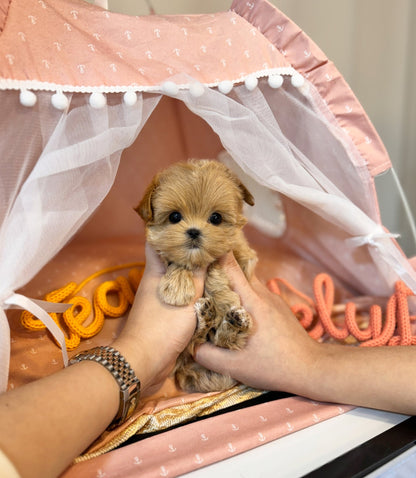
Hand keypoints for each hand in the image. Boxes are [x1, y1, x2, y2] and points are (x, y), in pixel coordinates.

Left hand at [114, 243, 205, 394]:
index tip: (189, 221)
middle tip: (211, 243)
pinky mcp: (165, 315)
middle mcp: (155, 282)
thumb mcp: (187, 296)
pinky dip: (194, 291)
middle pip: (171, 259)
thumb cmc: (163, 325)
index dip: (170, 230)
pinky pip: (182, 296)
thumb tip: (207, 248)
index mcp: (155, 271)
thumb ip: (198, 274)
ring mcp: (160, 299)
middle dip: (189, 252)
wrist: (144, 362)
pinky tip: (210, 290)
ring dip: (193, 273)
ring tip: (215, 264)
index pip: (158, 241)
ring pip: (178, 278)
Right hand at [194, 252, 318, 393]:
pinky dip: (244, 291)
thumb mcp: (236, 366)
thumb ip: (207, 355)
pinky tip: (236, 305)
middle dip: (218, 266)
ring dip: (232, 280)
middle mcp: (262, 293)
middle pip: (238, 268)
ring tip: (214, 287)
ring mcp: (272, 298)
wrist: (310, 367)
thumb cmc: (273, 366)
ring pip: (248, 279)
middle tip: (200, 270)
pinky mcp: (278, 305)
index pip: (231, 266)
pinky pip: (256, 290)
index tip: (198, 251)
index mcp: (251, 302)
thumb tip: (188, 345)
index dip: (214, 254)